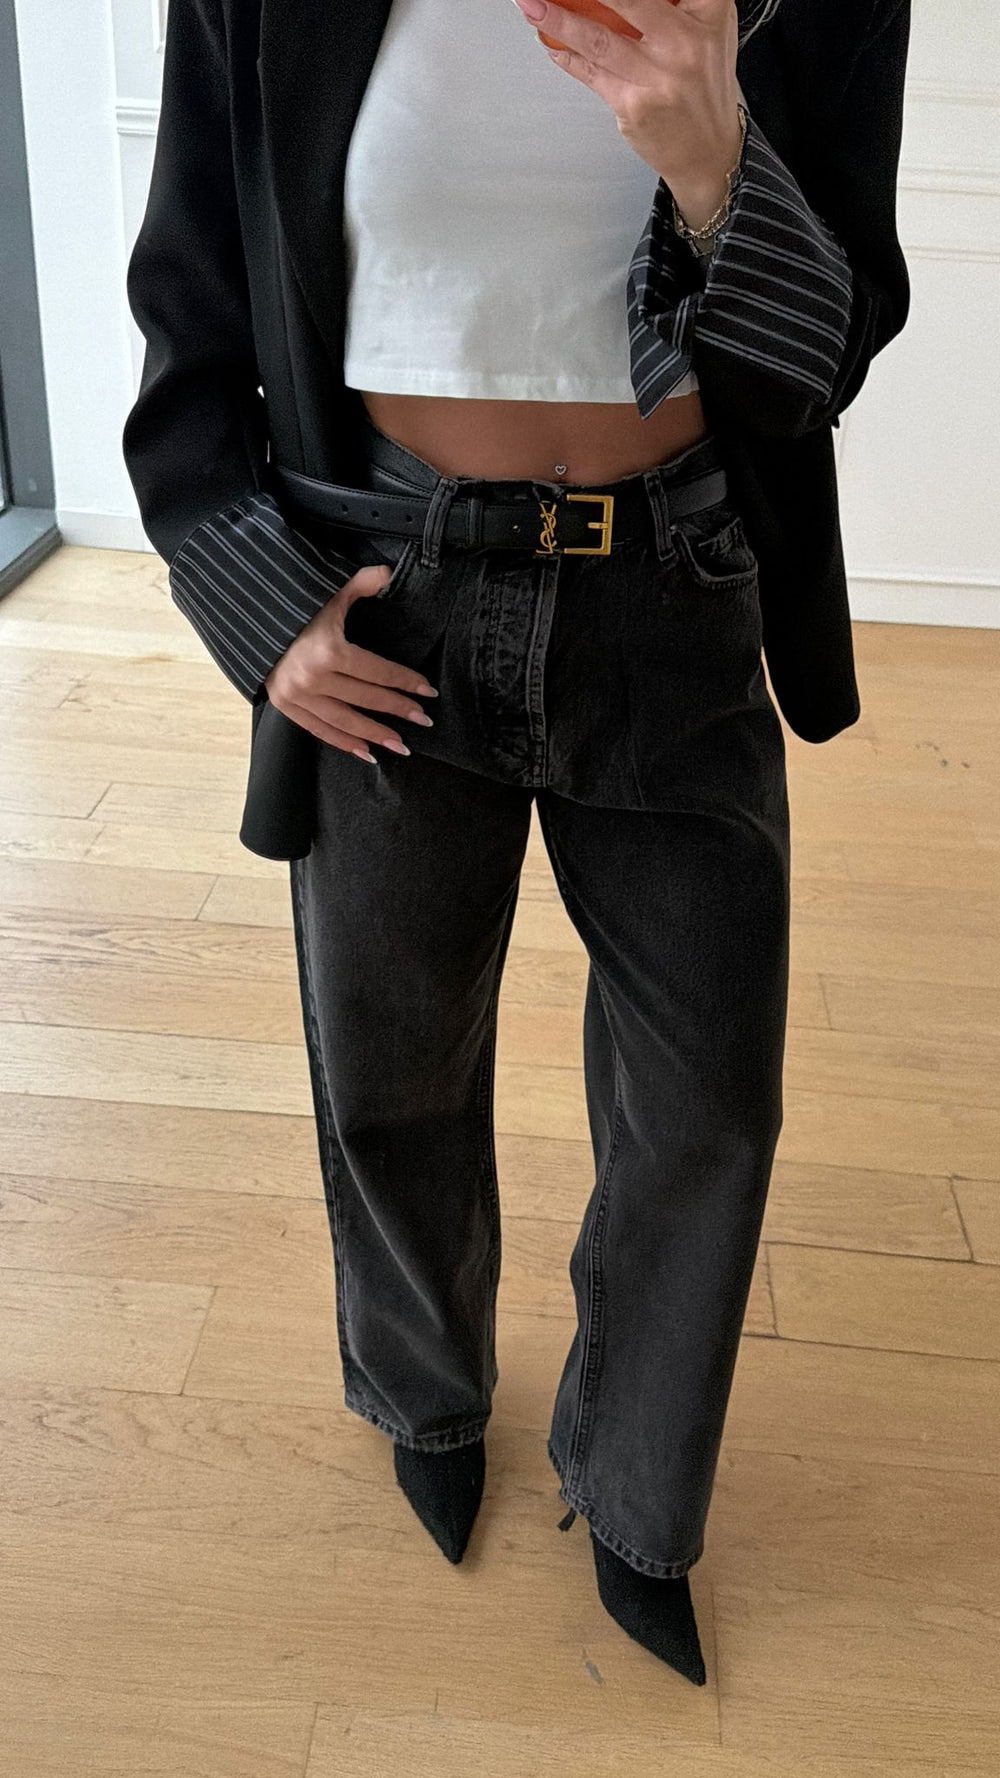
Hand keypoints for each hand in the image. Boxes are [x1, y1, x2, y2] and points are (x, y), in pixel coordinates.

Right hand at [263, 563, 437, 762]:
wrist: (247, 621)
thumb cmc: (293, 606)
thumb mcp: (327, 593)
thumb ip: (360, 584)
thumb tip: (389, 573)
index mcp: (328, 649)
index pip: (378, 671)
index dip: (406, 682)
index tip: (428, 691)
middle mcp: (313, 677)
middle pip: (367, 698)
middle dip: (399, 709)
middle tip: (423, 720)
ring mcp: (298, 696)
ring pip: (346, 722)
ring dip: (376, 735)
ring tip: (401, 746)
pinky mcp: (286, 707)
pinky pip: (321, 731)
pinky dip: (344, 743)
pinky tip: (367, 753)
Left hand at [512, 0, 744, 231]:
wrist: (709, 152)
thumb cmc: (703, 85)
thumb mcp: (710, 29)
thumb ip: (679, 2)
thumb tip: (619, 1)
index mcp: (709, 13)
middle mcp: (685, 43)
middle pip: (629, 1)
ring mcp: (657, 77)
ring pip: (598, 39)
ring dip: (558, 20)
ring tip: (532, 6)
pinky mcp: (634, 106)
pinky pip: (592, 74)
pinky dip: (567, 57)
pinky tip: (550, 43)